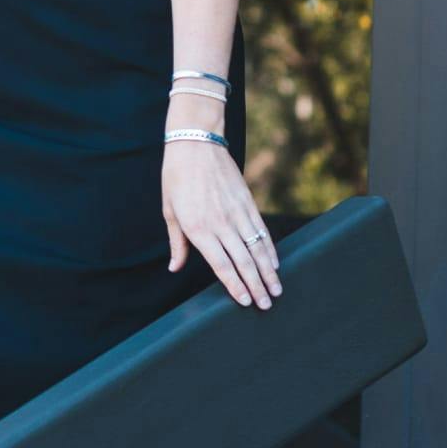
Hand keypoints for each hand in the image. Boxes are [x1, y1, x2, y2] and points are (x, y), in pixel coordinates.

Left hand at [161, 137, 282, 307]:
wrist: (196, 142)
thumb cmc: (176, 177)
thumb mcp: (169, 210)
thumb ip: (177, 242)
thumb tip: (175, 267)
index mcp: (198, 228)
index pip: (221, 264)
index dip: (234, 285)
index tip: (245, 302)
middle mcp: (220, 223)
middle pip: (243, 261)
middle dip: (257, 286)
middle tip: (266, 305)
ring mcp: (237, 212)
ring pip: (257, 248)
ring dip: (268, 272)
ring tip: (276, 290)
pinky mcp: (247, 201)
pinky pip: (262, 230)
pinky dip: (270, 248)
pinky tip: (274, 262)